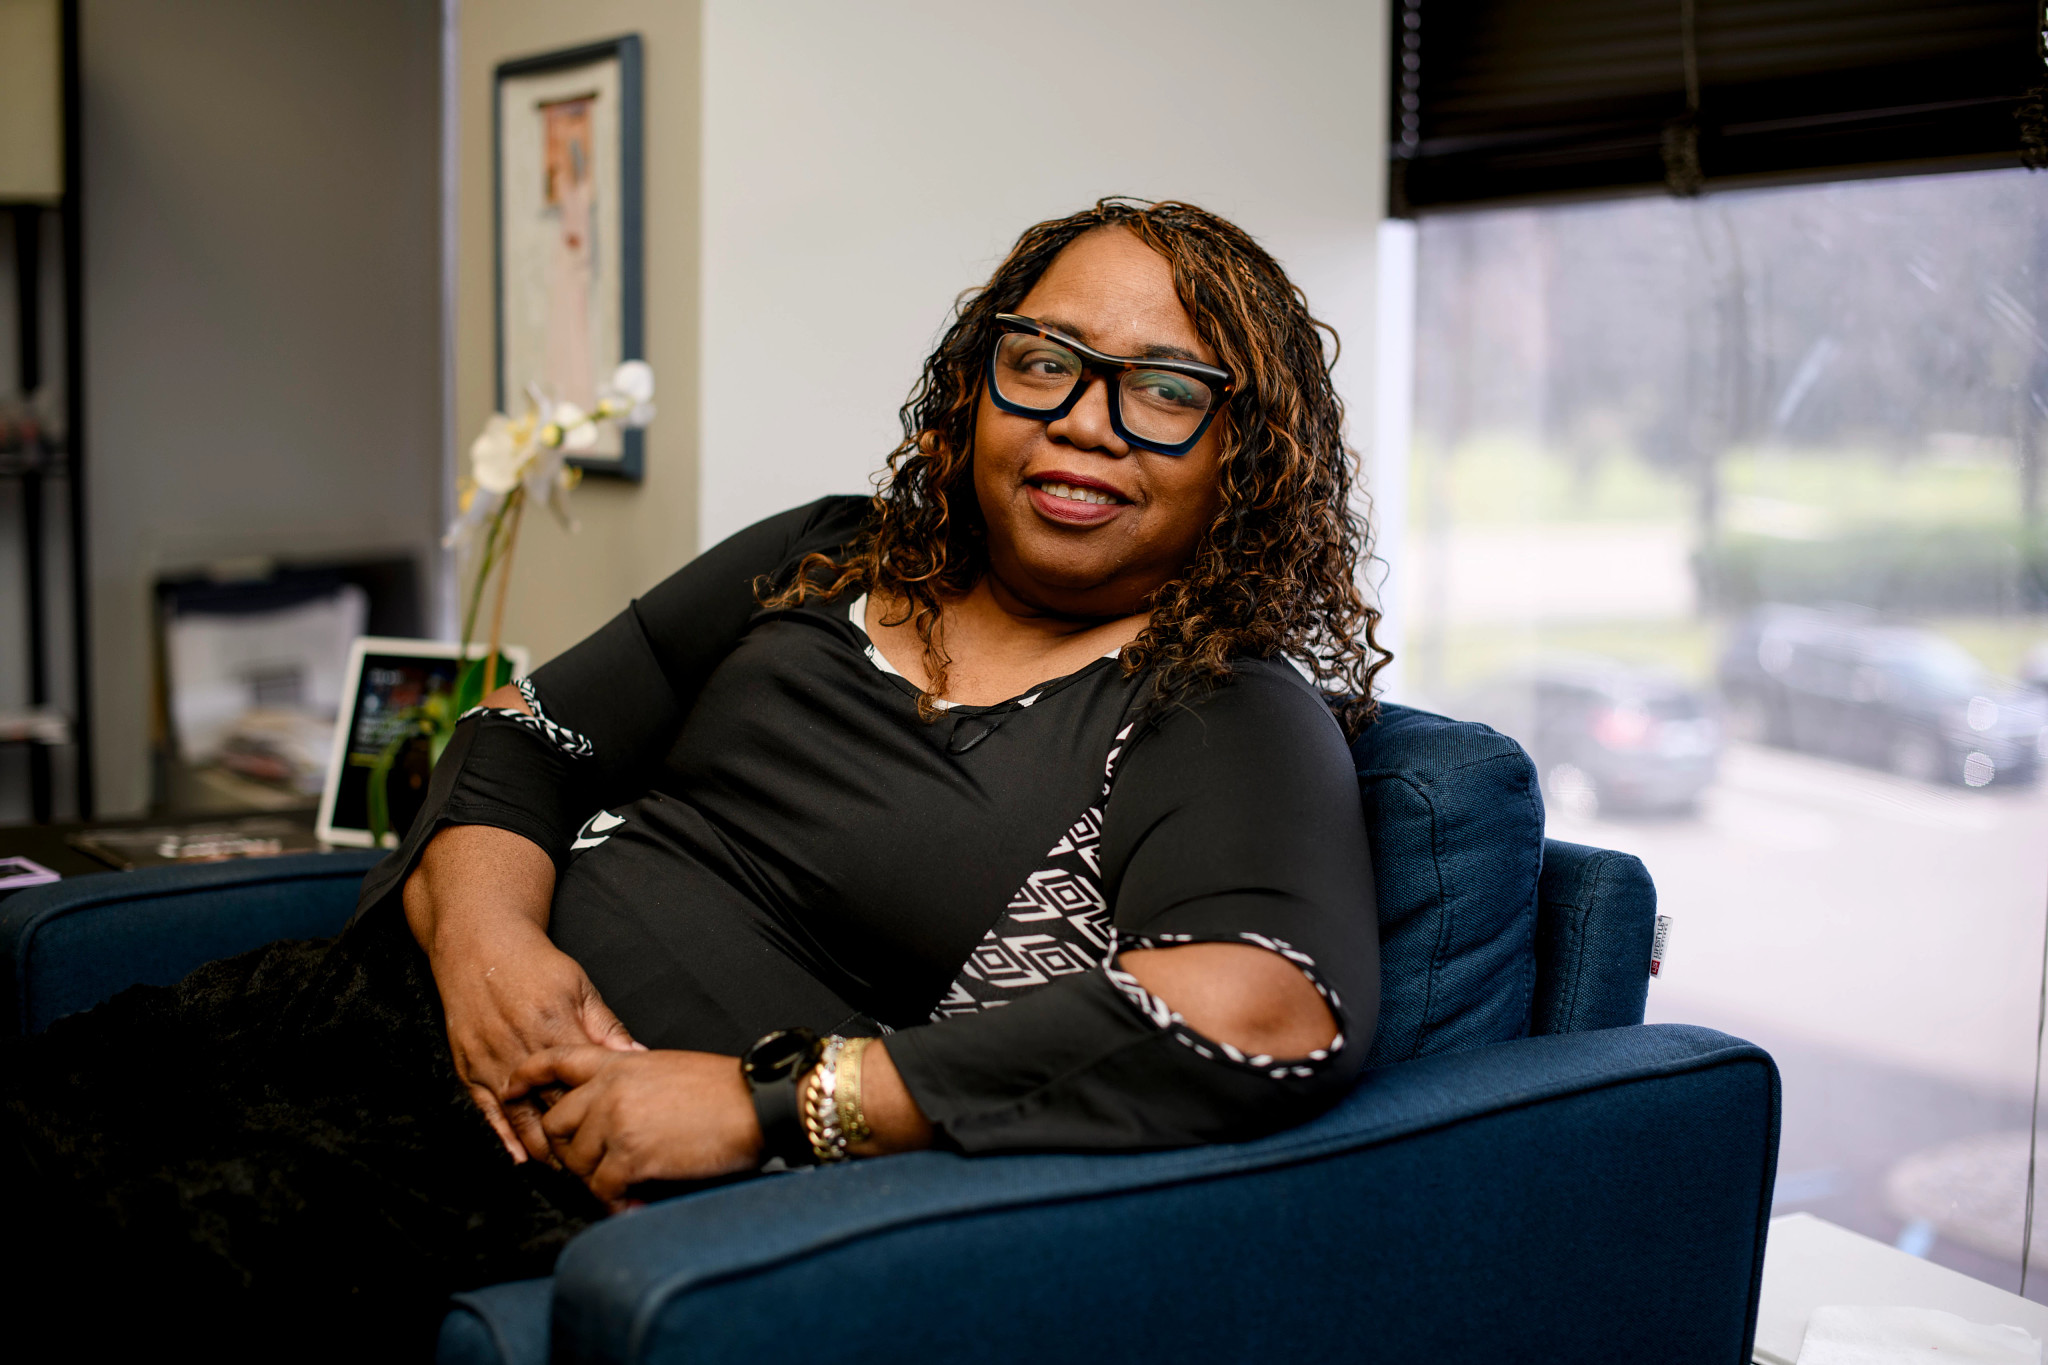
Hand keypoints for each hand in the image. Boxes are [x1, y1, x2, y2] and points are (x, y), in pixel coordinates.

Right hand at [402, 822, 638, 1164]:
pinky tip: (521, 1160)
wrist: (478, 945)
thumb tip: (638, 1056)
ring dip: (544, 1148)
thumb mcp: (579, 987)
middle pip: (553, 1109)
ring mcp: (492, 1061)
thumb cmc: (535, 964)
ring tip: (569, 1172)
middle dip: (577, 1142)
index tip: (625, 1138)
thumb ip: (606, 1027)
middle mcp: (521, 1050)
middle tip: (601, 1168)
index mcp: (555, 1030)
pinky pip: (487, 1112)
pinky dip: (504, 1137)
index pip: (585, 1086)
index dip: (603, 1116)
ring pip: (520, 1118)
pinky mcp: (468, 1067)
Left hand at [504, 1047, 760, 1209]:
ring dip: (595, 1182)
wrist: (757, 1103)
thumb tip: (610, 1112)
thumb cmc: (724, 1090)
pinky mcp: (630, 1155)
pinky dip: (615, 1204)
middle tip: (591, 1170)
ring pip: (575, 1162)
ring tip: (621, 1191)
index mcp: (618, 1063)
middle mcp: (609, 1089)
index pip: (555, 1060)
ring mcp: (616, 1122)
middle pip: (555, 1124)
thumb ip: (629, 1083)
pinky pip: (602, 1189)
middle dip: (566, 1153)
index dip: (526, 1076)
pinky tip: (634, 1205)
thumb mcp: (666, 1070)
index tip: (511, 1089)